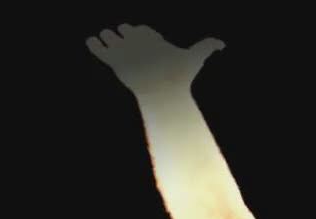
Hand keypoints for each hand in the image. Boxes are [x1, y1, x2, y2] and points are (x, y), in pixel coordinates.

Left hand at [86, 24, 223, 96]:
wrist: (163, 93)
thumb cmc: (179, 76)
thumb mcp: (195, 58)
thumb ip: (207, 46)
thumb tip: (223, 43)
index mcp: (150, 35)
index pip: (139, 29)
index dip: (141, 37)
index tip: (147, 50)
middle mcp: (135, 39)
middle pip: (123, 30)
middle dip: (125, 38)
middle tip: (132, 54)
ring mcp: (123, 49)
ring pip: (108, 36)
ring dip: (110, 41)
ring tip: (117, 52)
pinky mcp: (112, 60)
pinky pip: (96, 47)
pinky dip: (94, 44)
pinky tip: (93, 43)